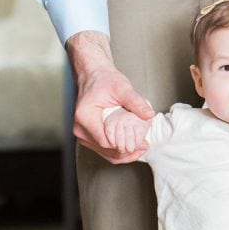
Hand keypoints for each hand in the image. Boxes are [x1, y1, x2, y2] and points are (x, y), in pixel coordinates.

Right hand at [67, 31, 154, 163]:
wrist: (94, 76)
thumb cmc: (103, 79)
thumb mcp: (122, 88)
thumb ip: (135, 102)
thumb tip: (148, 114)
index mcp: (85, 117)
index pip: (105, 141)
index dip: (124, 145)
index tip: (140, 143)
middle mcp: (80, 128)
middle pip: (105, 150)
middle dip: (126, 151)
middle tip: (144, 146)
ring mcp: (82, 133)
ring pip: (104, 153)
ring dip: (123, 153)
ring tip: (141, 147)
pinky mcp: (88, 135)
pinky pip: (102, 148)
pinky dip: (117, 150)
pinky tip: (131, 146)